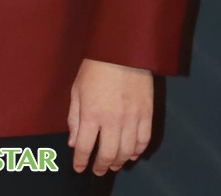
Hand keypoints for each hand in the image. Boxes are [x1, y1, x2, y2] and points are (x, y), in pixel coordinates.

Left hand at [67, 58, 152, 175]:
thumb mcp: (77, 89)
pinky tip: (132, 153)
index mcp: (92, 113)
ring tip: (114, 164)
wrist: (121, 49)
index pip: (85, 147)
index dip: (81, 161)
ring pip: (127, 152)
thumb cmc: (95, 67)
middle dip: (101, 166)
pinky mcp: (146, 113)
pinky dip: (138, 151)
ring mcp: (132, 118)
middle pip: (107, 154)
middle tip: (98, 170)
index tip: (79, 168)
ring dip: (119, 162)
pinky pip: (144, 140)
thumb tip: (73, 142)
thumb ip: (75, 117)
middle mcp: (112, 120)